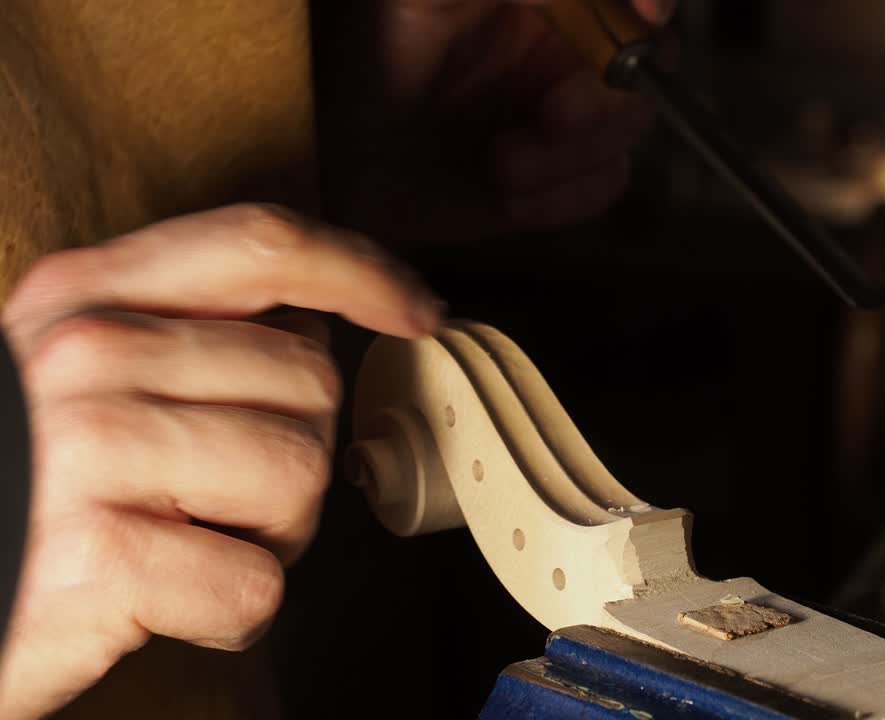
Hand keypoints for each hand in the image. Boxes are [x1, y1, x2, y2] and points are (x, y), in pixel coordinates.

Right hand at [0, 204, 443, 718]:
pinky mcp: (102, 557)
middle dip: (294, 452)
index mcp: (83, 294)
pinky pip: (257, 584)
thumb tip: (319, 321)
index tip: (418, 310)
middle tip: (213, 494)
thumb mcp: (75, 373)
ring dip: (271, 533)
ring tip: (188, 542)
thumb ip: (183, 329)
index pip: (261, 245)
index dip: (362, 271)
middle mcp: (84, 355)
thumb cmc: (27, 489)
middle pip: (309, 379)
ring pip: (300, 476)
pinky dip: (232, 610)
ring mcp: (88, 451)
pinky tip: (168, 602)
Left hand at [317, 0, 675, 243]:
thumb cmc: (362, 52)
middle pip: (644, 75)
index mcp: (549, 1)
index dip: (647, 6)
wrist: (327, 154)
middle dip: (601, 106)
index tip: (644, 18)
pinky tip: (506, 194)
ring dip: (569, 161)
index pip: (633, 4)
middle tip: (553, 114)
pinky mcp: (548, 184)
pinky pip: (597, 192)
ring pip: (623, 139)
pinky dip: (559, 200)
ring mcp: (558, 122)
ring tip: (500, 163)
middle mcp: (563, 55)